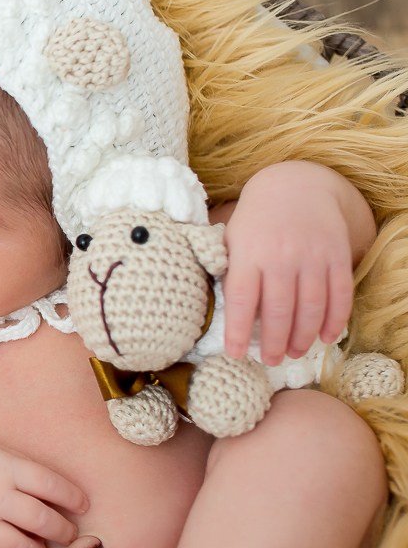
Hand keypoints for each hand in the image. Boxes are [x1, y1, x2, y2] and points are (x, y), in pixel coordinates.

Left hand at [221, 162, 369, 364]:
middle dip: (275, 342)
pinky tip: (325, 337)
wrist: (296, 187)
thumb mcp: (230, 239)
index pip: (242, 299)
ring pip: (310, 307)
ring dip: (303, 336)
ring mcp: (312, 256)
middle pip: (279, 310)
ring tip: (294, 353)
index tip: (236, 354)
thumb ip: (223, 270)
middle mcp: (280, 256)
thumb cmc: (254, 222)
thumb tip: (207, 307)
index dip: (239, 331)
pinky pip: (340, 294)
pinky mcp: (337, 256)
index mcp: (248, 254)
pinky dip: (334, 320)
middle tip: (271, 361)